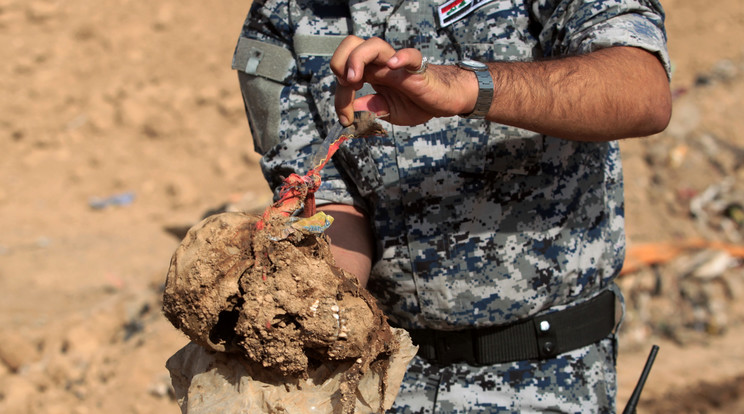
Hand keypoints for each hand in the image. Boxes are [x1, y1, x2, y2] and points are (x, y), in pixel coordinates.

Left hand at [330, 35, 477, 126]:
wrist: (443, 101)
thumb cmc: (416, 102)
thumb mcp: (387, 110)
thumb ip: (370, 108)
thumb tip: (351, 111)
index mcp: (371, 73)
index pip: (344, 73)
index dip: (340, 96)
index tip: (346, 118)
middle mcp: (381, 64)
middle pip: (352, 44)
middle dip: (340, 62)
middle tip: (346, 86)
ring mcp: (398, 64)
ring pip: (373, 45)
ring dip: (357, 60)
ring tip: (356, 80)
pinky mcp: (417, 69)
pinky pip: (410, 55)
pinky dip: (401, 57)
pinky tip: (392, 65)